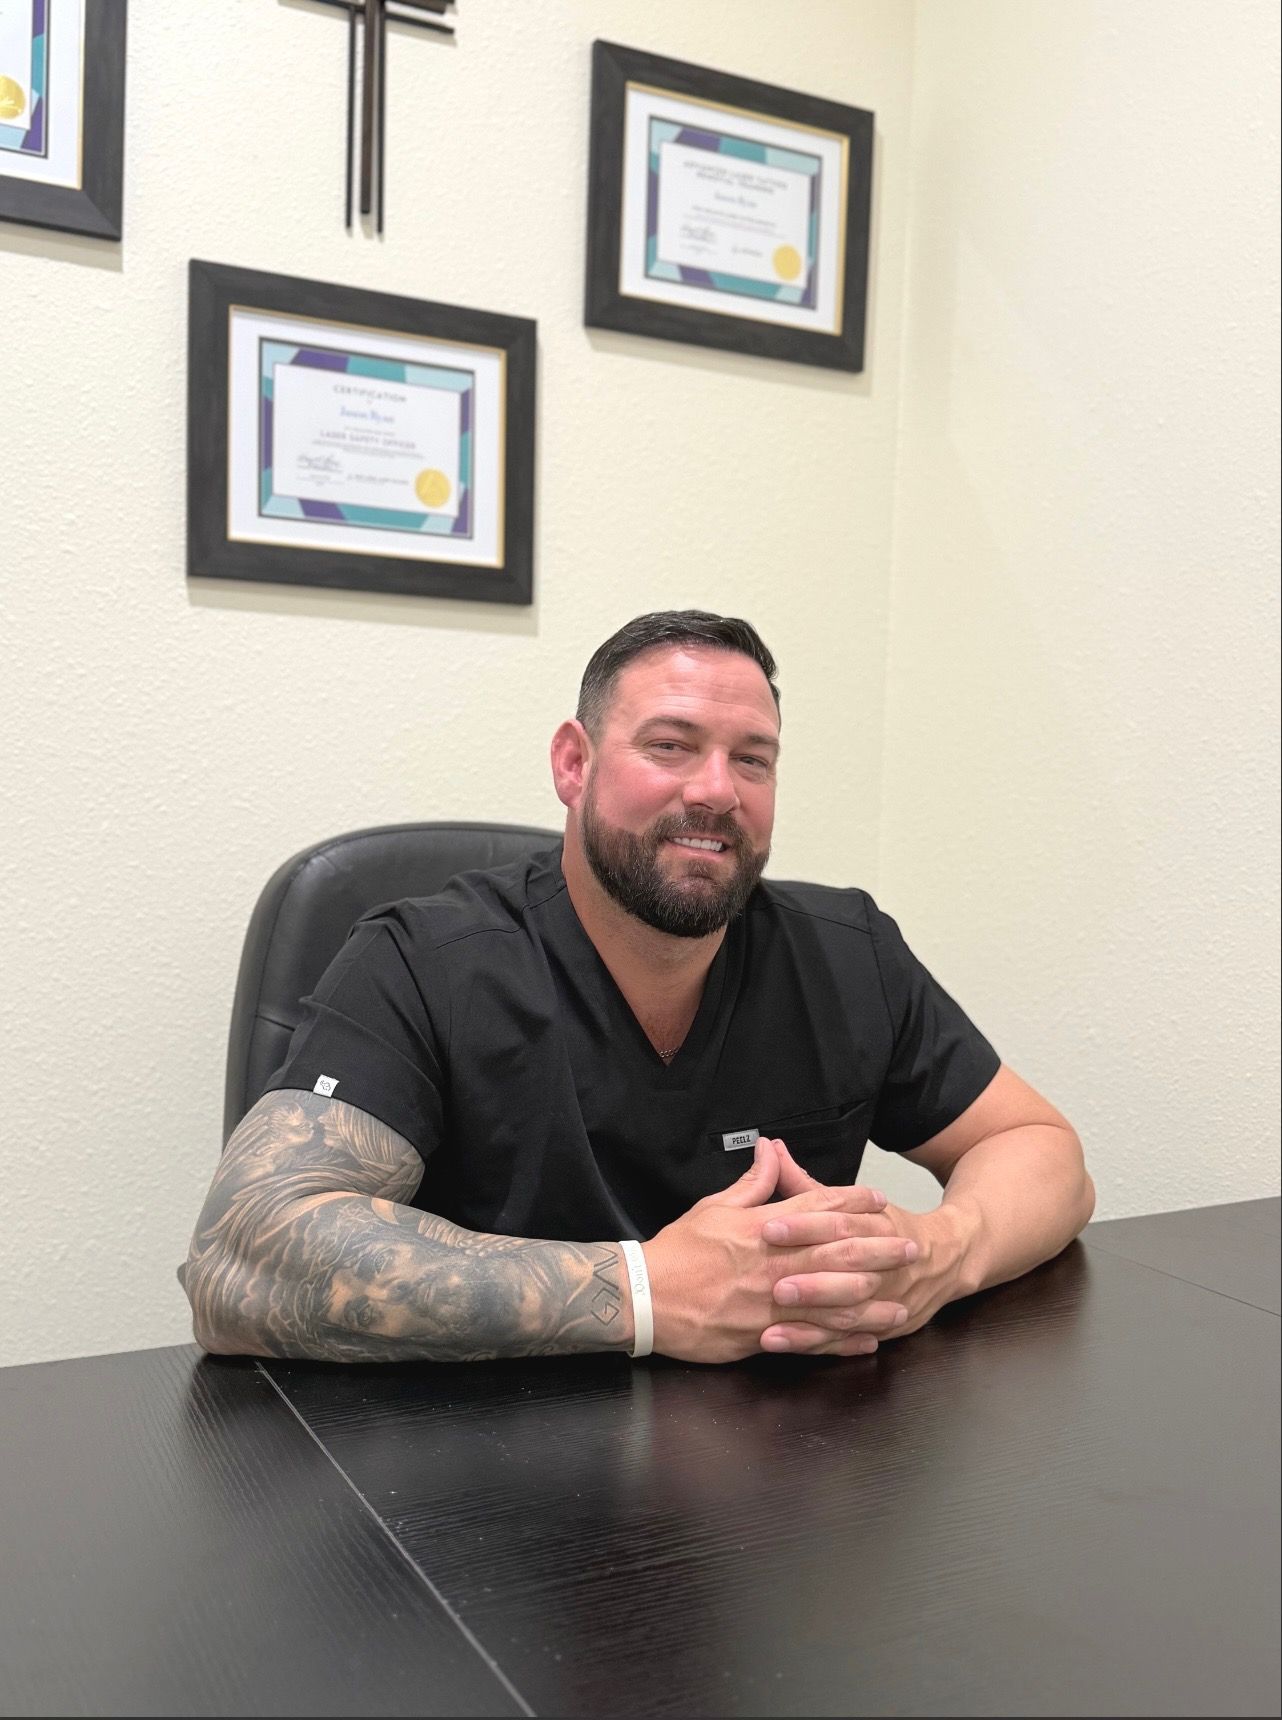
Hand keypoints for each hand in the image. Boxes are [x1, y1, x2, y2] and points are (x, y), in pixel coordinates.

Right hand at [641, 1137, 903, 1363]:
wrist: (645, 1297)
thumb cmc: (679, 1250)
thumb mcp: (714, 1207)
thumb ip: (752, 1184)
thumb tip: (771, 1151)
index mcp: (762, 1229)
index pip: (815, 1210)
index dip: (850, 1203)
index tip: (878, 1199)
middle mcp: (772, 1265)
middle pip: (835, 1256)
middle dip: (876, 1252)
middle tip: (910, 1248)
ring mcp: (769, 1303)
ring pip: (830, 1303)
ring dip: (869, 1303)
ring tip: (901, 1303)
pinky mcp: (762, 1336)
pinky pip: (810, 1341)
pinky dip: (840, 1343)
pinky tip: (866, 1343)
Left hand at [758, 1140, 970, 1355]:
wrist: (949, 1259)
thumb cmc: (889, 1228)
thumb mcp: (854, 1203)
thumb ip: (806, 1183)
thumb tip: (769, 1148)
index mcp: (877, 1225)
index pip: (841, 1223)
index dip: (805, 1226)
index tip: (769, 1228)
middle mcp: (886, 1263)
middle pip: (849, 1269)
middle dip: (811, 1280)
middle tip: (773, 1283)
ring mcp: (887, 1299)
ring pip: (849, 1312)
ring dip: (809, 1321)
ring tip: (770, 1325)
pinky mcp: (882, 1327)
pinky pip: (846, 1339)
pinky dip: (815, 1343)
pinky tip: (782, 1343)